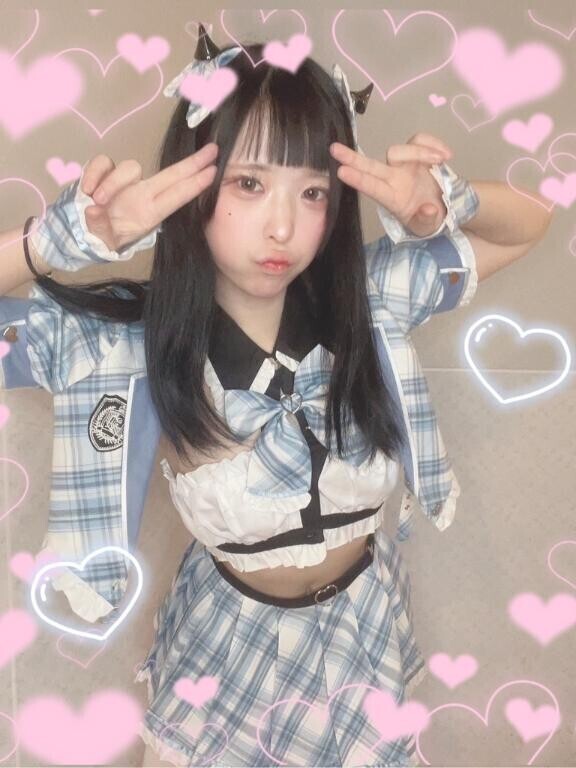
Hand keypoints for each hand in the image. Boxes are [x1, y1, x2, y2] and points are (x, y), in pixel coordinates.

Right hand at [80, 142, 219, 251]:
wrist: (76, 231)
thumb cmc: (98, 237)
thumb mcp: (103, 240)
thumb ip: (98, 226)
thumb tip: (93, 210)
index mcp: (149, 214)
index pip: (176, 196)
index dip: (195, 184)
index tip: (214, 172)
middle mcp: (141, 195)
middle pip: (171, 174)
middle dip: (192, 163)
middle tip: (213, 150)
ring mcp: (125, 183)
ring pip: (130, 167)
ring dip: (112, 183)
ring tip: (97, 201)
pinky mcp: (105, 172)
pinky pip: (103, 162)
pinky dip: (94, 174)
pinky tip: (86, 190)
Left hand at [329, 133, 452, 237]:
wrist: (445, 206)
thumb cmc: (428, 219)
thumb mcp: (428, 226)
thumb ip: (427, 219)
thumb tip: (429, 209)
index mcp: (391, 198)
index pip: (372, 187)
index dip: (357, 179)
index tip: (341, 172)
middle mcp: (392, 179)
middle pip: (370, 165)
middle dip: (352, 158)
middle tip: (333, 148)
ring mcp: (403, 165)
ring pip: (400, 149)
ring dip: (422, 152)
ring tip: (442, 160)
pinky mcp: (418, 153)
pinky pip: (420, 140)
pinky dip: (434, 144)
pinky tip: (447, 156)